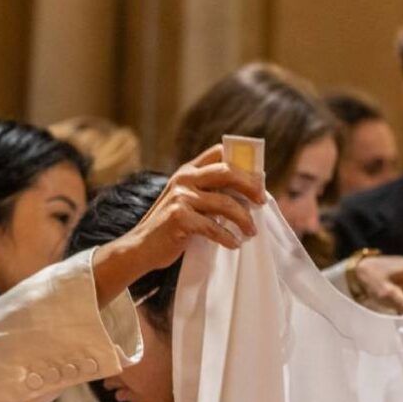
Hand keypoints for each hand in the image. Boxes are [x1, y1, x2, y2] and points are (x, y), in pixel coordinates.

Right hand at [93, 145, 264, 303]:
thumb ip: (207, 193)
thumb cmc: (169, 228)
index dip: (242, 161)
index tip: (258, 178)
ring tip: (251, 232)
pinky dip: (228, 238)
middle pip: (227, 173)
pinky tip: (235, 244)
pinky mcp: (179, 217)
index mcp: (187, 171)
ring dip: (243, 220)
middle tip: (262, 202)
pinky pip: (213, 227)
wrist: (140, 248)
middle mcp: (183, 179)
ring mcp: (180, 197)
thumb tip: (248, 195)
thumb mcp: (185, 202)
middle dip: (250, 186)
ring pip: (225, 203)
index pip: (218, 153)